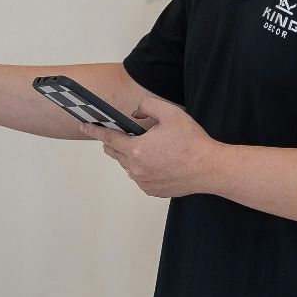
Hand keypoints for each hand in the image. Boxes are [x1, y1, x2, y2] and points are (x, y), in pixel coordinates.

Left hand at [78, 93, 223, 198]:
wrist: (211, 168)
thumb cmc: (192, 141)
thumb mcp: (169, 113)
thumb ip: (145, 106)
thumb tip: (134, 114)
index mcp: (137, 149)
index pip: (108, 138)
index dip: (94, 130)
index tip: (84, 125)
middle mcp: (137, 168)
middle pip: (115, 152)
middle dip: (116, 141)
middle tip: (127, 133)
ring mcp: (144, 182)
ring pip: (127, 165)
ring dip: (131, 154)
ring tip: (150, 147)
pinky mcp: (153, 191)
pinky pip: (139, 176)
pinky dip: (142, 167)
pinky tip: (157, 160)